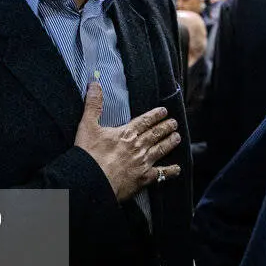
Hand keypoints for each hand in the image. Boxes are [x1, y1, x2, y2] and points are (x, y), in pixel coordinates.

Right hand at [74, 82, 181, 200]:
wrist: (91, 181)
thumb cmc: (88, 154)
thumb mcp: (87, 126)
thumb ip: (93, 104)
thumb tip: (95, 83)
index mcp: (127, 133)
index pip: (145, 121)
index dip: (155, 115)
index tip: (164, 111)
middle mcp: (138, 146)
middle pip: (156, 134)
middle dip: (166, 127)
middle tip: (174, 123)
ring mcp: (143, 162)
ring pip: (161, 150)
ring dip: (170, 143)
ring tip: (177, 137)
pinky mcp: (143, 178)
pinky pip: (161, 174)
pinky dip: (170, 171)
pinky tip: (177, 169)